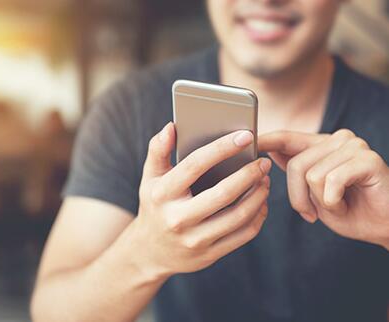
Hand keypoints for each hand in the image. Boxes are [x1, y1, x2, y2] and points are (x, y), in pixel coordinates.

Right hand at [129, 123, 271, 276]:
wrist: (150, 251)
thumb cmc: (155, 205)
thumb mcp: (150, 178)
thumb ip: (158, 150)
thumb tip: (171, 127)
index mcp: (162, 194)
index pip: (194, 166)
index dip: (221, 148)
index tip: (246, 136)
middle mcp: (177, 218)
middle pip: (223, 194)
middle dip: (249, 174)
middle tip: (263, 162)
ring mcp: (194, 239)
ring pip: (238, 216)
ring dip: (258, 196)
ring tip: (265, 180)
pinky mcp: (209, 254)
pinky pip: (242, 235)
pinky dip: (258, 216)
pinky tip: (261, 203)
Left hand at [259, 129, 388, 249]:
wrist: (384, 228)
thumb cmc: (348, 210)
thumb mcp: (312, 192)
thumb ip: (295, 170)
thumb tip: (270, 152)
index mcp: (320, 145)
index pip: (286, 137)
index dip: (265, 140)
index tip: (247, 141)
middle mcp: (336, 139)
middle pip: (295, 165)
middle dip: (298, 197)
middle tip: (312, 213)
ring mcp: (353, 146)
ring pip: (311, 175)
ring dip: (320, 202)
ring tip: (337, 205)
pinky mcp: (367, 159)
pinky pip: (331, 181)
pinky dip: (333, 203)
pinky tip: (346, 205)